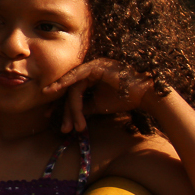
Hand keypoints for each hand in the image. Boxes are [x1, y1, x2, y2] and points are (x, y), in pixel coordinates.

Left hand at [43, 58, 158, 132]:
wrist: (145, 96)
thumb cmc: (124, 99)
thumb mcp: (98, 105)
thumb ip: (83, 106)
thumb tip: (68, 113)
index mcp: (89, 78)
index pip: (71, 92)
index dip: (62, 106)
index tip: (50, 117)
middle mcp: (88, 70)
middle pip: (71, 91)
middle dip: (66, 111)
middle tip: (64, 128)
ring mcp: (92, 66)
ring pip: (74, 88)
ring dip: (72, 108)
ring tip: (68, 124)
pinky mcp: (96, 66)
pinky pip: (78, 77)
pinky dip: (68, 84)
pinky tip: (60, 92)